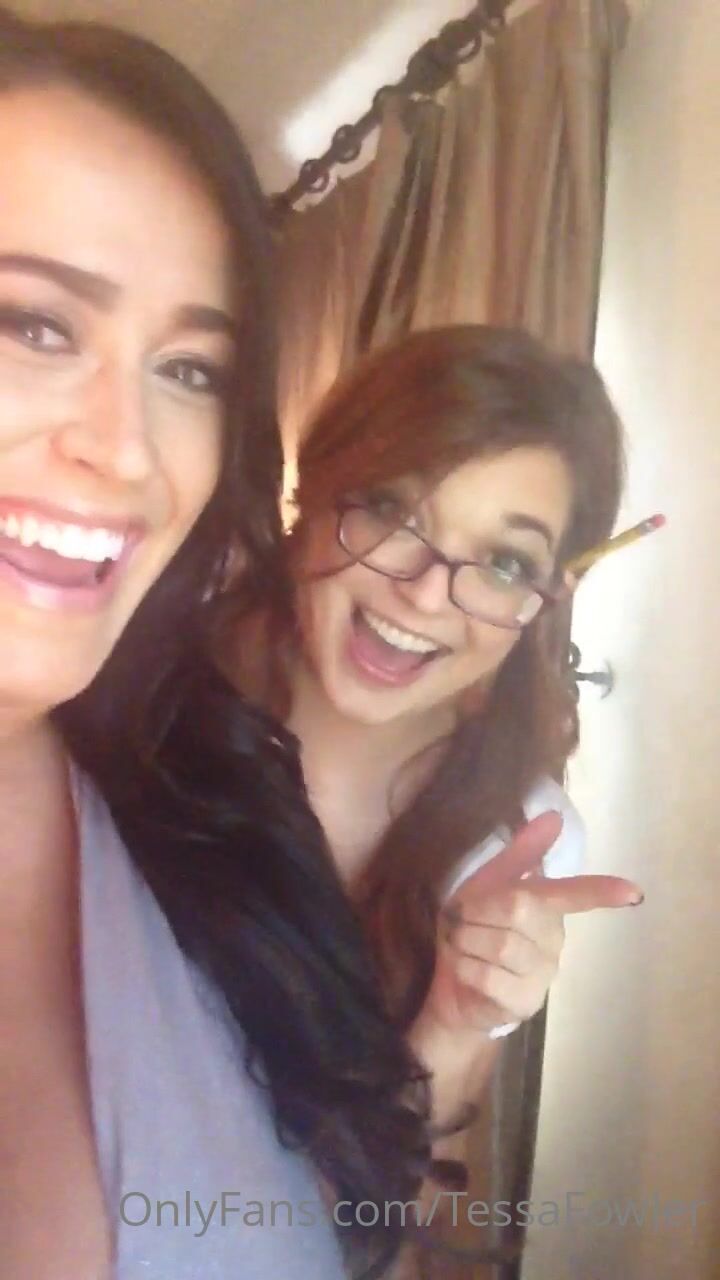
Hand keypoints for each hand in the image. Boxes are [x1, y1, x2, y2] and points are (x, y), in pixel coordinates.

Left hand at [420, 812, 643, 1036]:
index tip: (632, 892)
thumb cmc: (474, 930)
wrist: (452, 986)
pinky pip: (488, 975)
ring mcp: (542, 975)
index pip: (577, 895)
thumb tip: (555, 816)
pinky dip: (464, 966)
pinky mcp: (524, 1003)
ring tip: (461, 944)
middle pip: (519, 907)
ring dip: (467, 939)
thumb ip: (521, 853)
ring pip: (501, 944)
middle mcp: (554, 941)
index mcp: (548, 909)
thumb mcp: (488, 885)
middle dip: (478, 908)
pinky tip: (464, 969)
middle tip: (460, 917)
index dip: (602, 891)